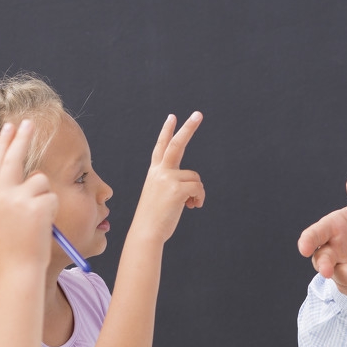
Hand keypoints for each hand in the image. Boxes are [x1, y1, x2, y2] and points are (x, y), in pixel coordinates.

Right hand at [0, 120, 57, 269]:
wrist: (20, 266)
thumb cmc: (17, 244)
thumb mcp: (8, 215)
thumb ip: (14, 194)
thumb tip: (33, 175)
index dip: (4, 143)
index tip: (10, 127)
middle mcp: (3, 193)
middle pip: (16, 157)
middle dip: (22, 137)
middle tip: (29, 122)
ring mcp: (20, 198)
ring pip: (41, 180)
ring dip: (45, 196)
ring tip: (38, 219)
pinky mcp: (37, 204)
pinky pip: (53, 196)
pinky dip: (53, 209)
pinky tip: (44, 224)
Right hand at [131, 113, 204, 242]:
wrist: (146, 232)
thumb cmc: (154, 219)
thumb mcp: (161, 197)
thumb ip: (172, 186)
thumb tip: (193, 190)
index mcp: (154, 173)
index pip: (160, 147)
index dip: (167, 132)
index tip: (172, 117)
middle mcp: (159, 172)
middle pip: (176, 144)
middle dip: (188, 128)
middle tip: (198, 114)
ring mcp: (167, 178)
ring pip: (195, 178)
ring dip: (197, 192)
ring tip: (188, 205)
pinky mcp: (176, 188)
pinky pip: (198, 188)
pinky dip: (199, 199)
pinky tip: (192, 207)